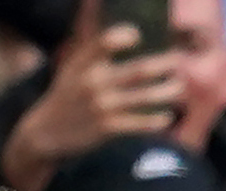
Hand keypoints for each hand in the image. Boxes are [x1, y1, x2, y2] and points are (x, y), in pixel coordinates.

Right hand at [0, 0, 183, 190]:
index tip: (137, 35)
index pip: (104, 42)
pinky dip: (156, 120)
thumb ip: (93, 50)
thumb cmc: (67, 96)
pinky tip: (167, 117)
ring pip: (145, 96)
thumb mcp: (73, 69)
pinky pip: (140, 123)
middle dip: (164, 63)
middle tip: (178, 58)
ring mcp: (101, 105)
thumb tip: (113, 22)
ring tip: (179, 86)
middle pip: (138, 70)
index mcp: (82, 63)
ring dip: (168, 91)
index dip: (123, 36)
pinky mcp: (108, 128)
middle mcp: (92, 82)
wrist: (46, 132)